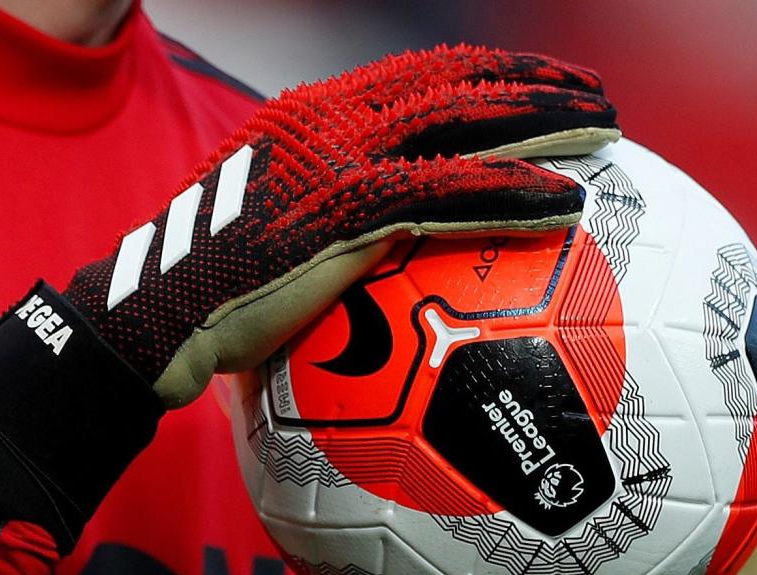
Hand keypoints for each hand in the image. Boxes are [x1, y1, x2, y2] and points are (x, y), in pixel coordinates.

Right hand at [0, 46, 617, 552]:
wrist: (152, 320)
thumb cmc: (215, 295)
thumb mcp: (278, 237)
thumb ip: (337, 224)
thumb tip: (392, 255)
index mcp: (314, 118)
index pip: (418, 76)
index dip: (488, 71)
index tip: (543, 80)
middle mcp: (326, 120)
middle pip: (451, 82)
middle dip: (531, 81)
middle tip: (595, 91)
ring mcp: (333, 159)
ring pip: (459, 124)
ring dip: (541, 122)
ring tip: (604, 128)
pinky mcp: (338, 211)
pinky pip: (445, 195)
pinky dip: (511, 195)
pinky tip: (565, 203)